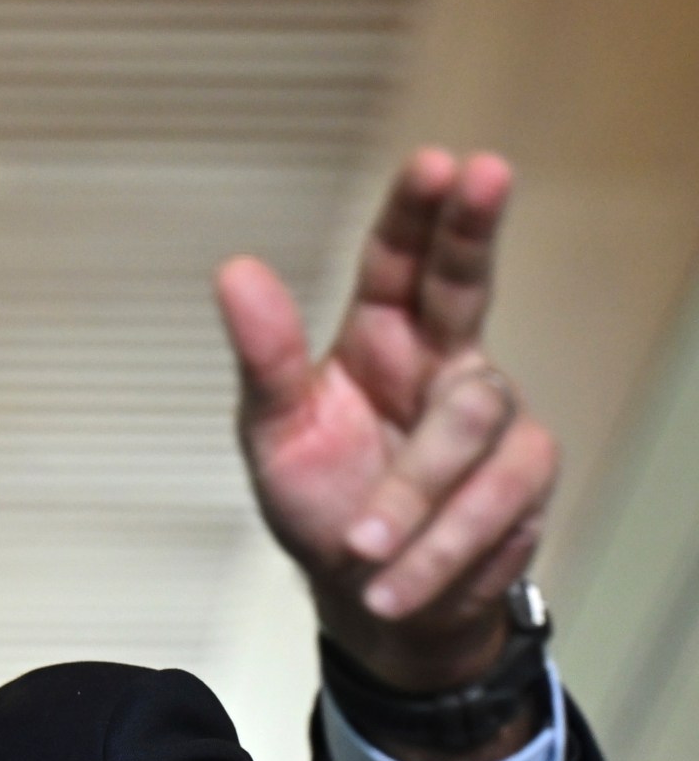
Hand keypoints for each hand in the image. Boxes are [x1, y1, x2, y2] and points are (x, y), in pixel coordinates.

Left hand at [215, 149, 556, 696]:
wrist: (372, 598)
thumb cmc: (323, 502)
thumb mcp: (273, 435)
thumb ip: (263, 358)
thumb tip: (235, 270)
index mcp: (379, 338)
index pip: (401, 260)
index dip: (419, 211)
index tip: (436, 162)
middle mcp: (442, 359)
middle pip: (467, 280)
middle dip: (474, 228)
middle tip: (485, 172)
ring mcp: (493, 414)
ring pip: (469, 422)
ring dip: (409, 497)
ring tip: (359, 548)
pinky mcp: (524, 474)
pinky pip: (495, 497)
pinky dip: (437, 547)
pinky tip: (395, 580)